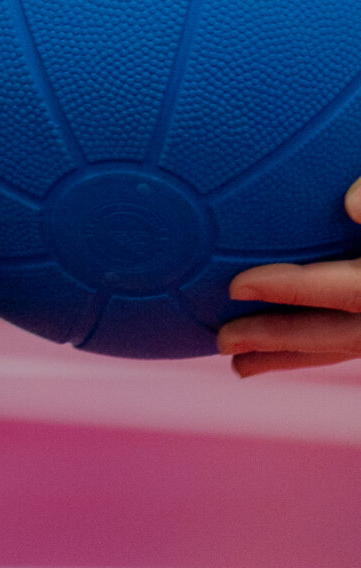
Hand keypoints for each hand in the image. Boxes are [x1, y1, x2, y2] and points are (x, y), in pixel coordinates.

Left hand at [219, 177, 360, 375]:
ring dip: (289, 357)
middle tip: (223, 342)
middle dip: (278, 340)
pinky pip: (349, 344)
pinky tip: (280, 352)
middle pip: (334, 335)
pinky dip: (314, 350)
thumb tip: (349, 204)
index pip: (342, 290)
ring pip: (340, 348)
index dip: (291, 290)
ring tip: (238, 366)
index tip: (238, 285)